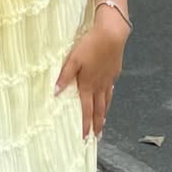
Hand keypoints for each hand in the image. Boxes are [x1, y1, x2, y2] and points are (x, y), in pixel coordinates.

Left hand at [55, 14, 128, 138]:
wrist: (112, 34)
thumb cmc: (90, 45)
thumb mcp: (73, 59)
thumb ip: (64, 76)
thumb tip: (56, 92)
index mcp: (88, 85)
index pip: (86, 110)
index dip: (86, 124)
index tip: (85, 136)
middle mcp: (100, 85)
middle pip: (99, 110)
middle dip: (98, 125)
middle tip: (97, 137)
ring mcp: (109, 79)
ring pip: (107, 101)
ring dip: (104, 114)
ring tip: (103, 123)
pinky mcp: (115, 72)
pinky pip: (111, 90)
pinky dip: (109, 98)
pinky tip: (108, 98)